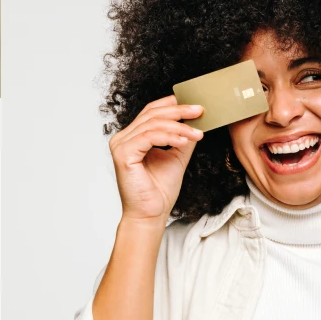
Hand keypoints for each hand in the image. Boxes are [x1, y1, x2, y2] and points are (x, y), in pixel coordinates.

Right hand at [108, 96, 204, 224]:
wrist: (151, 215)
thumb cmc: (159, 191)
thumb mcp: (176, 158)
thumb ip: (182, 138)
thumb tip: (196, 121)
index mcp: (132, 137)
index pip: (151, 111)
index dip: (172, 104)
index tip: (195, 105)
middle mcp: (123, 138)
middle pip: (152, 114)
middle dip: (179, 111)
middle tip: (200, 110)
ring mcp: (121, 145)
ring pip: (152, 124)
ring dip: (178, 126)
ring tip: (197, 132)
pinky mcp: (123, 154)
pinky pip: (149, 137)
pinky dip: (168, 136)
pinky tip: (184, 140)